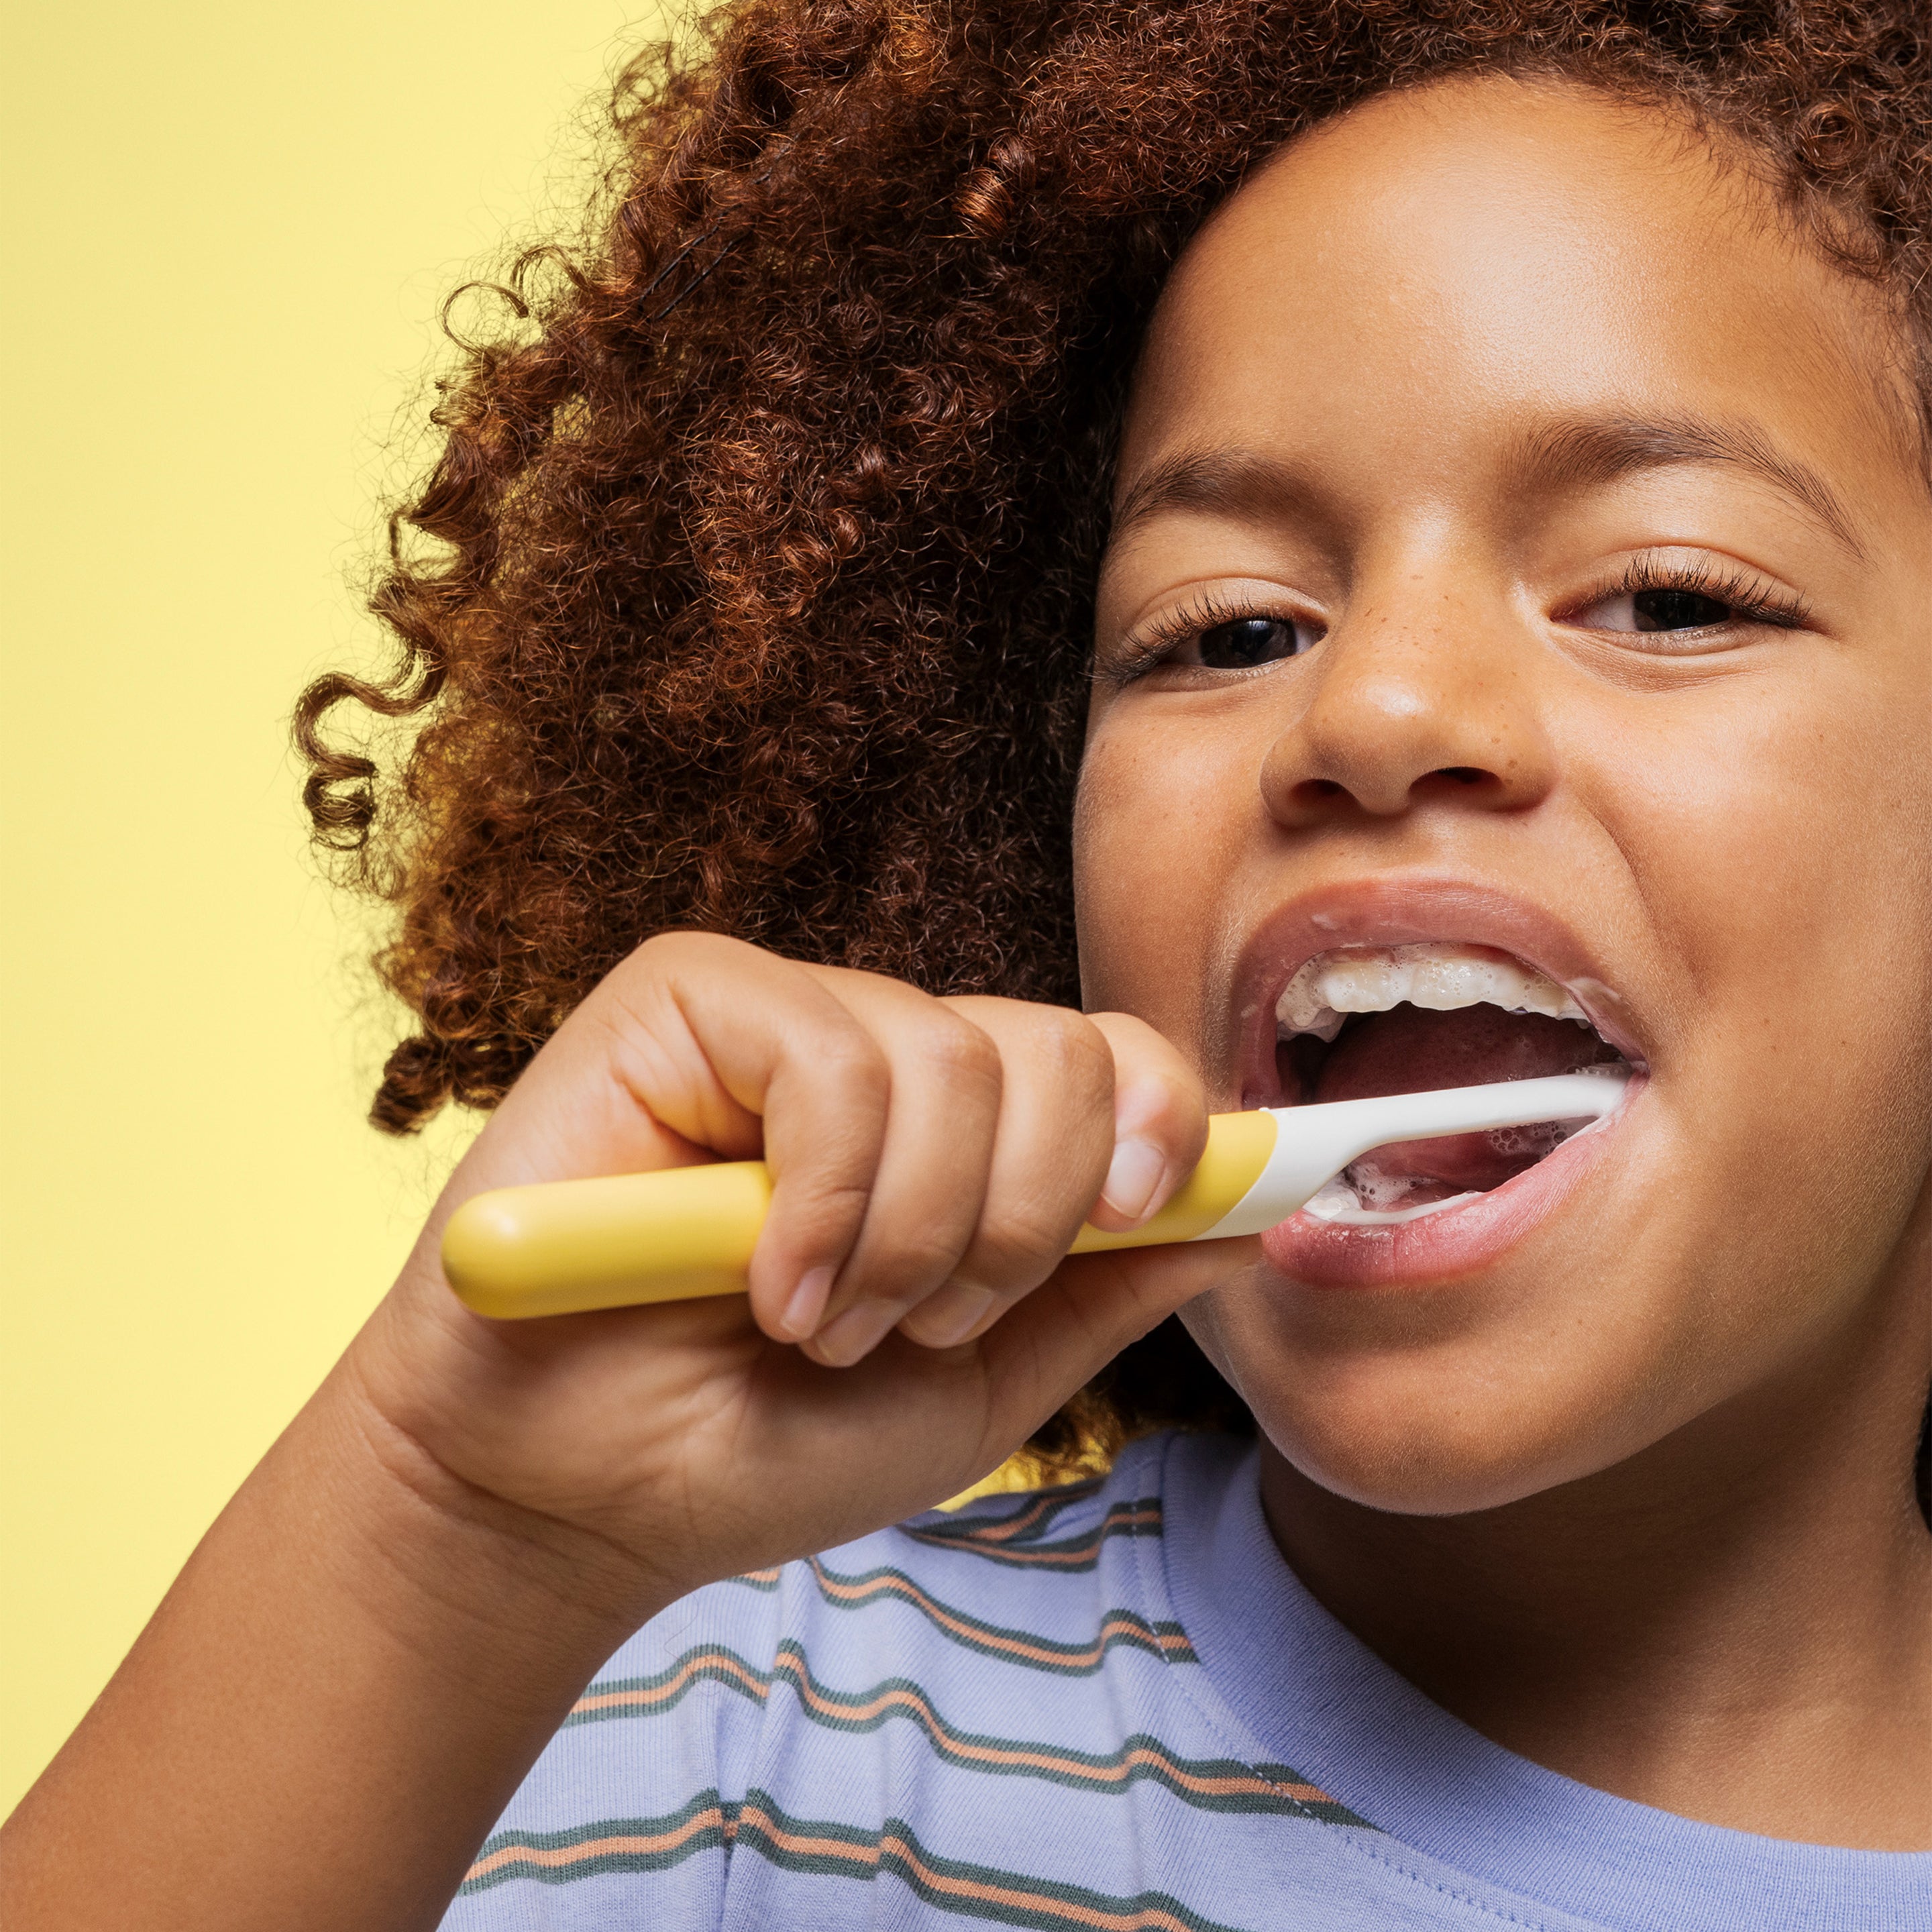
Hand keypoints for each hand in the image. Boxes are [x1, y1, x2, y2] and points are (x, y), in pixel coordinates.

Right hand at [347, 932, 1241, 1613]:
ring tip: (823, 1326)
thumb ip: (1105, 1295)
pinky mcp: (686, 1003)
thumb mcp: (980, 1386)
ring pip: (953, 1058)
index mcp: (965, 1133)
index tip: (1145, 1211)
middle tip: (924, 1322)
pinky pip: (832, 1057)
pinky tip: (765, 1280)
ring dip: (908, 1235)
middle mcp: (887, 1057)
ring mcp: (788, 1020)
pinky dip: (826, 1197)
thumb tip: (1251, 1216)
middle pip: (1057, 1049)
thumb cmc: (766, 1442)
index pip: (1111, 1060)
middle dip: (1021, 1220)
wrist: (576, 1498)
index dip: (1163, 1121)